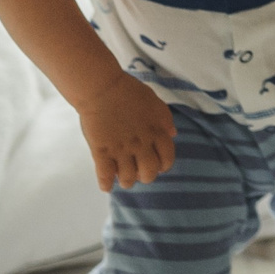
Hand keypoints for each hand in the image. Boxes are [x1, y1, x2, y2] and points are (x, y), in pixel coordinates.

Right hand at [73, 70, 174, 190]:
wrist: (101, 87)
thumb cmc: (128, 91)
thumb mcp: (154, 101)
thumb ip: (165, 119)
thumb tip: (173, 134)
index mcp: (156, 132)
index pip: (167, 158)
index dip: (164, 165)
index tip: (158, 165)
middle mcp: (141, 144)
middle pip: (149, 173)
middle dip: (146, 176)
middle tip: (140, 172)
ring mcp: (121, 149)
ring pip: (128, 178)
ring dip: (127, 181)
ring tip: (123, 177)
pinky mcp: (101, 151)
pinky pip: (105, 176)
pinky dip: (106, 185)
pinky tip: (107, 186)